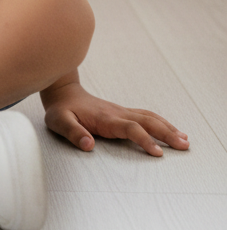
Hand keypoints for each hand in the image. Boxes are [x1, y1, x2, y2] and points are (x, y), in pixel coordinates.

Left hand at [42, 80, 189, 156]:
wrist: (62, 91)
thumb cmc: (61, 109)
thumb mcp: (59, 121)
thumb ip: (73, 132)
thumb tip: (88, 145)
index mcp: (104, 118)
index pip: (129, 128)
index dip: (144, 140)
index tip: (158, 153)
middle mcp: (116, 113)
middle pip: (146, 121)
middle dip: (165, 133)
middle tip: (184, 145)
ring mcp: (120, 111)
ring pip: (148, 117)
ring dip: (167, 127)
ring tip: (184, 140)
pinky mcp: (121, 112)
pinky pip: (145, 116)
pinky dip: (160, 122)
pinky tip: (170, 129)